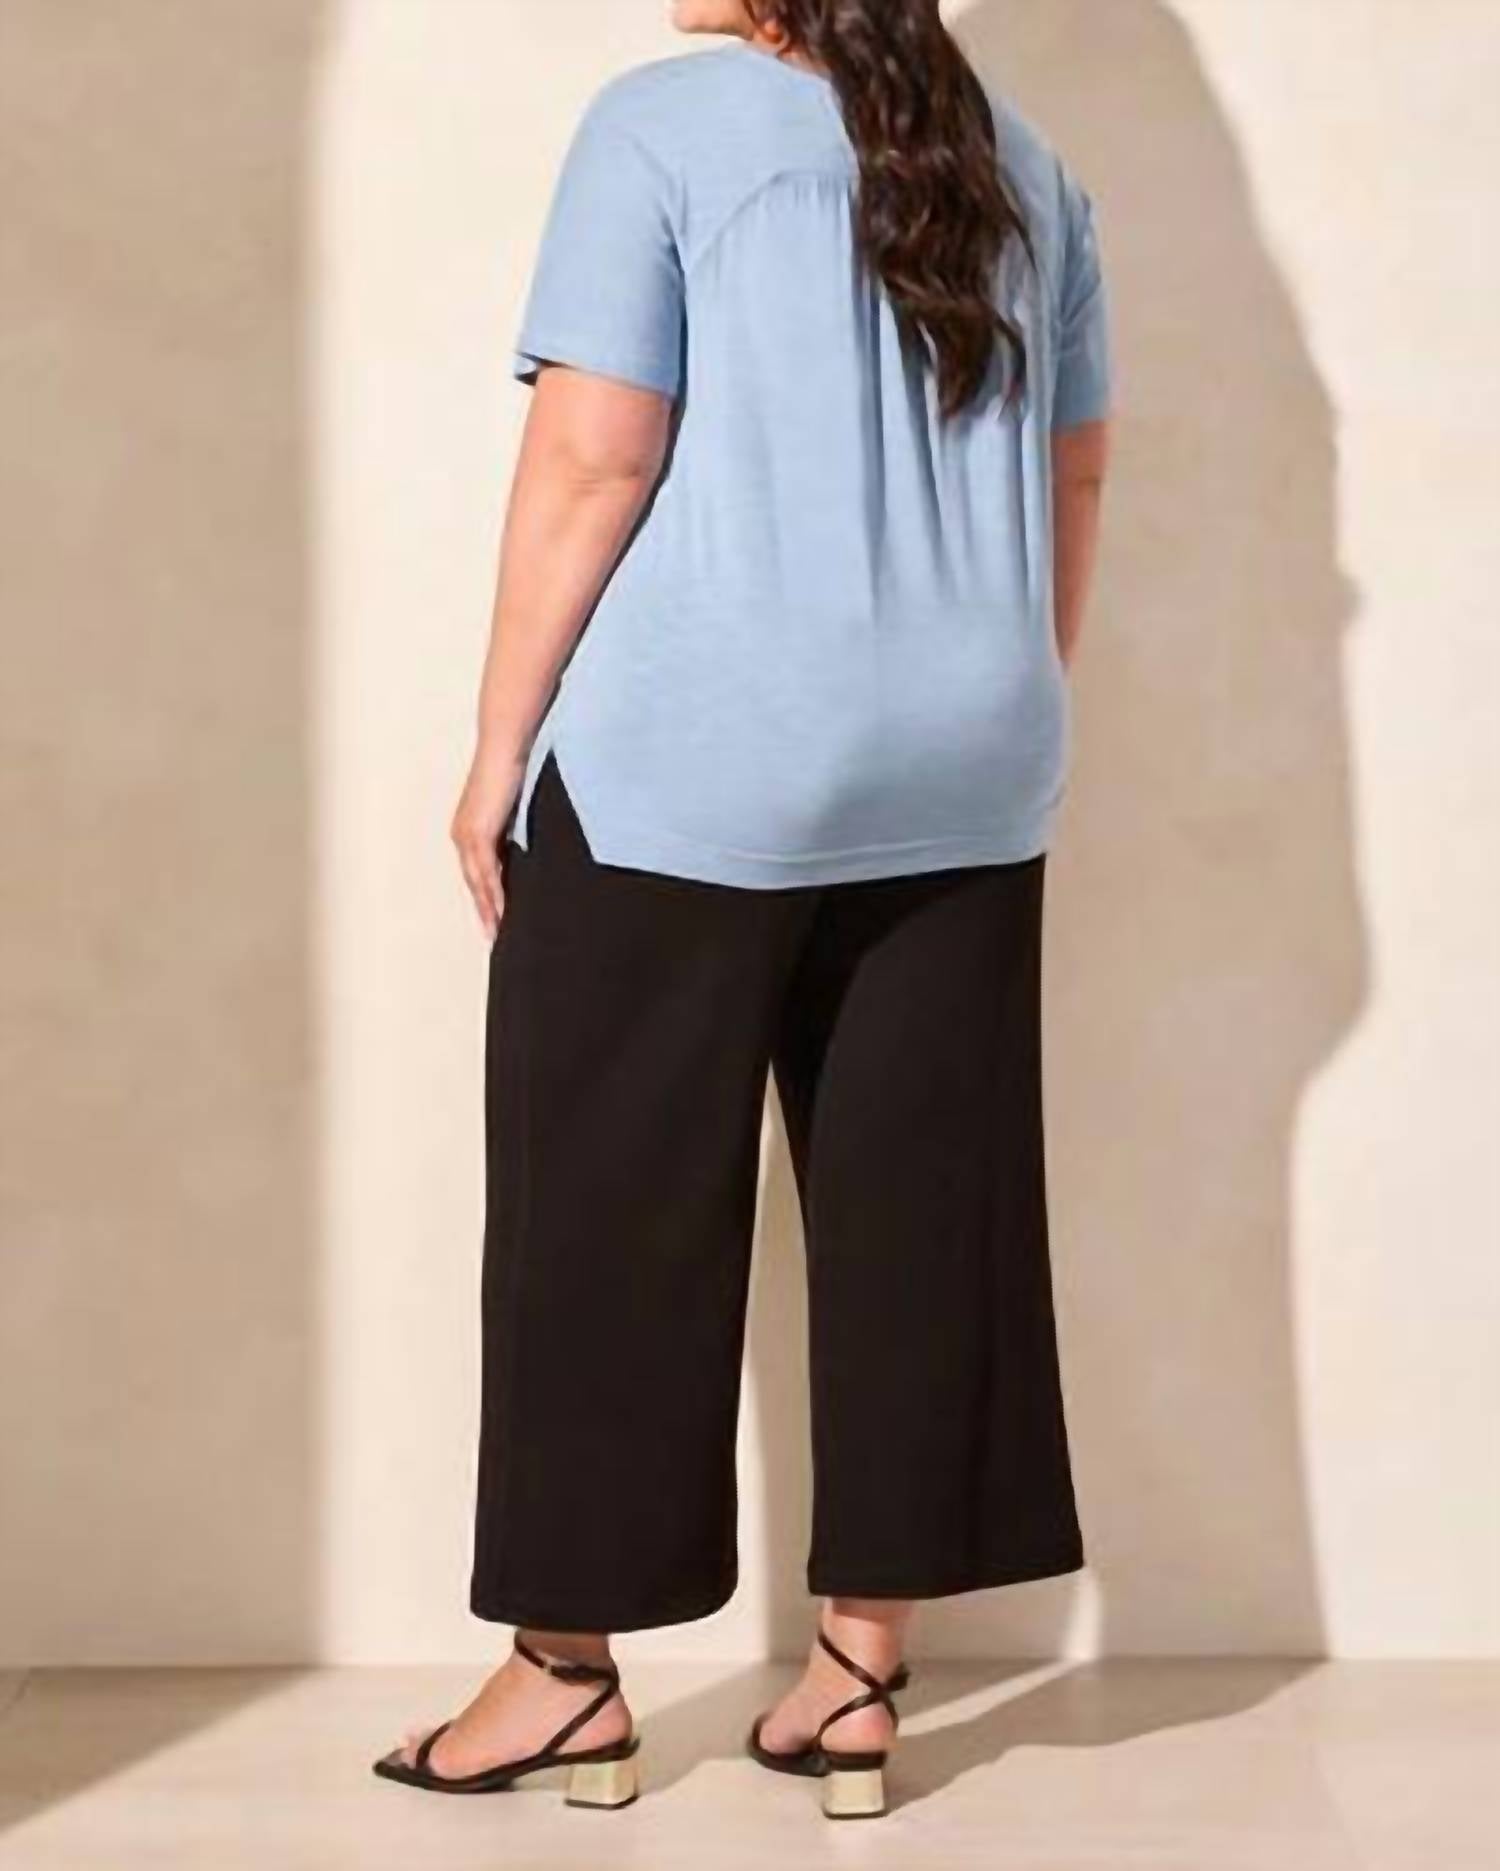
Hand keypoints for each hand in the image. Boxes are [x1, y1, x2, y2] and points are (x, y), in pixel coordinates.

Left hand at [451, 741, 525, 939]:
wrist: (508, 744)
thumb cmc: (516, 767)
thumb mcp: (519, 804)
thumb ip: (521, 826)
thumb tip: (535, 841)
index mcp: (471, 829)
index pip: (480, 872)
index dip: (487, 898)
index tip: (497, 922)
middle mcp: (463, 834)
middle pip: (475, 883)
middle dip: (486, 912)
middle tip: (496, 939)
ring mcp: (467, 834)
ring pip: (477, 883)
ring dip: (488, 911)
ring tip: (499, 936)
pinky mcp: (477, 832)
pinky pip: (486, 873)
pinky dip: (493, 895)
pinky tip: (502, 914)